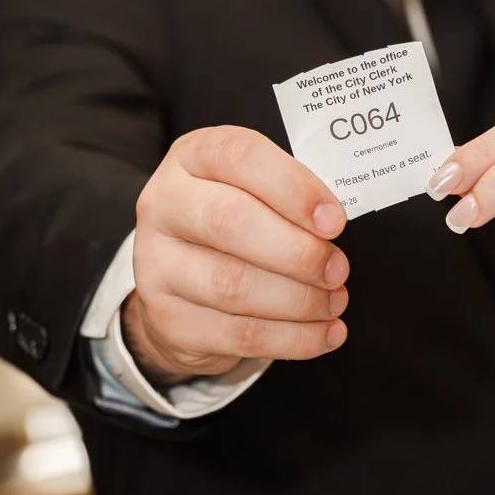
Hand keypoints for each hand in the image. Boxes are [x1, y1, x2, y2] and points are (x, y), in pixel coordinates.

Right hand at [123, 126, 349, 385]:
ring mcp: (157, 263)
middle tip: (338, 268)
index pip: (239, 156)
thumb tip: (334, 225)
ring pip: (232, 285)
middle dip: (297, 251)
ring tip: (334, 301)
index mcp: (192, 156)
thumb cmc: (236, 222)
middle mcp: (164, 204)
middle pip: (230, 221)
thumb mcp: (257, 188)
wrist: (180, 281)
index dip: (293, 188)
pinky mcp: (167, 317)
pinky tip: (322, 334)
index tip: (334, 221)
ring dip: (298, 300)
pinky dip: (291, 338)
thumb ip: (290, 194)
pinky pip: (237, 333)